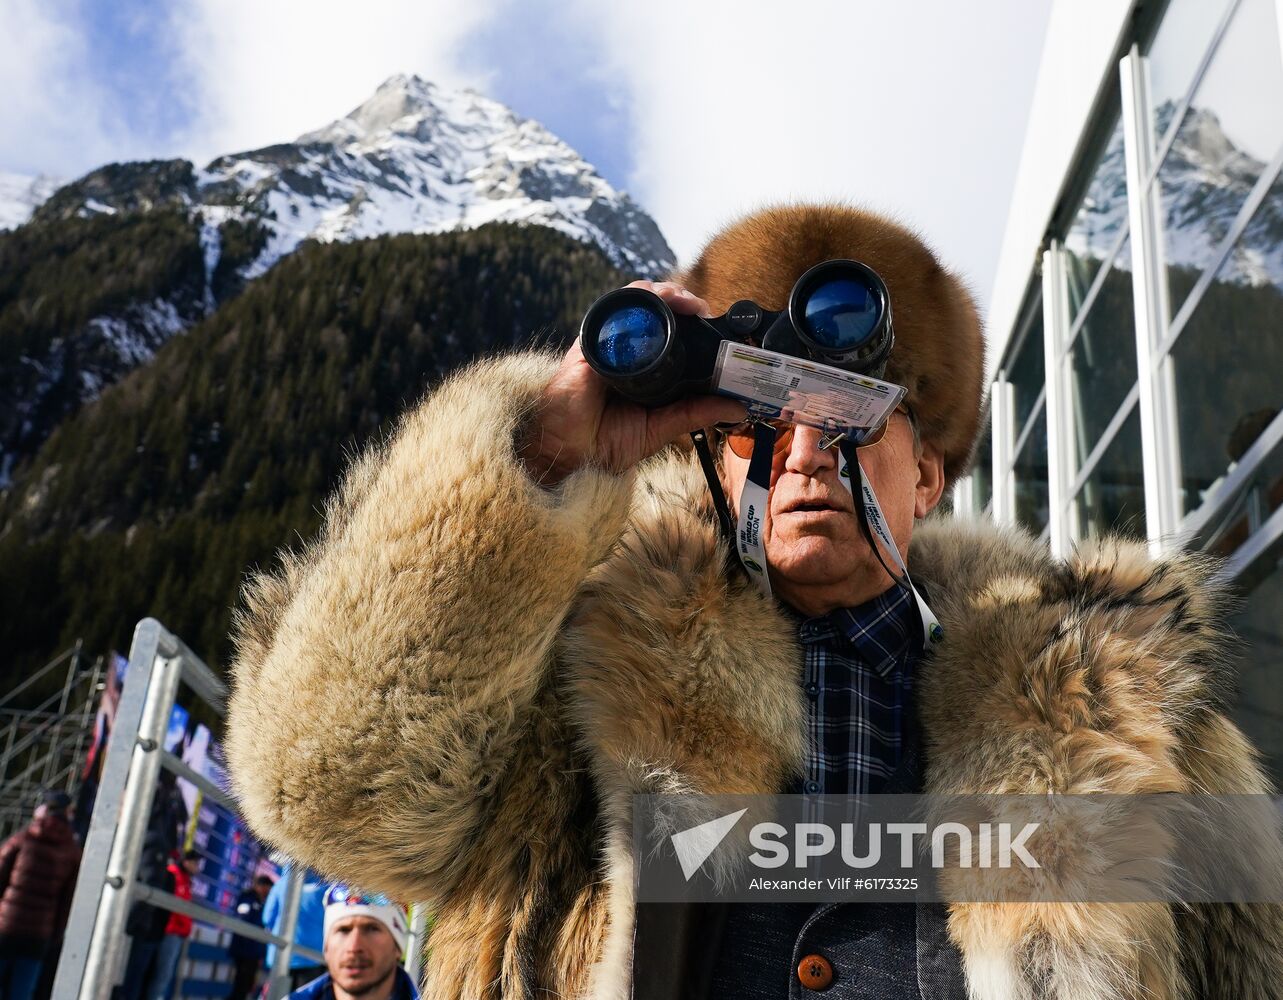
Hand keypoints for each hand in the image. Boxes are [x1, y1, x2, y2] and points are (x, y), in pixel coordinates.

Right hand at [518, 281, 746, 485]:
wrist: (568, 451)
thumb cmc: (606, 441)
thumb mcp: (661, 426)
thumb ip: (696, 413)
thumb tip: (738, 408)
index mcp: (647, 368)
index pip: (675, 334)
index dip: (696, 325)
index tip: (718, 328)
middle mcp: (629, 350)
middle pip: (660, 311)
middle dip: (685, 304)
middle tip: (704, 313)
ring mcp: (611, 341)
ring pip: (641, 301)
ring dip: (667, 294)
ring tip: (687, 303)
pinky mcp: (594, 339)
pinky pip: (617, 306)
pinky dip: (640, 296)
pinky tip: (658, 297)